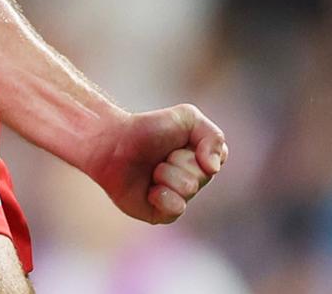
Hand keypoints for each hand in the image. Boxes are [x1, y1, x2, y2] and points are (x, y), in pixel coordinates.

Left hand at [86, 103, 227, 224]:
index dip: (200, 148)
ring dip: (167, 174)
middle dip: (178, 161)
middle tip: (160, 155)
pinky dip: (162, 196)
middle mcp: (193, 181)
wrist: (113, 144)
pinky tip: (150, 190)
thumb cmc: (148, 128)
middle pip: (202, 177)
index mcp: (201, 159)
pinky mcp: (163, 214)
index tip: (181, 140)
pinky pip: (176, 209)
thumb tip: (214, 168)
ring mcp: (178, 198)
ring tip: (152, 170)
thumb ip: (213, 136)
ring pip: (188, 190)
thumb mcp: (187, 117)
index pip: (218, 160)